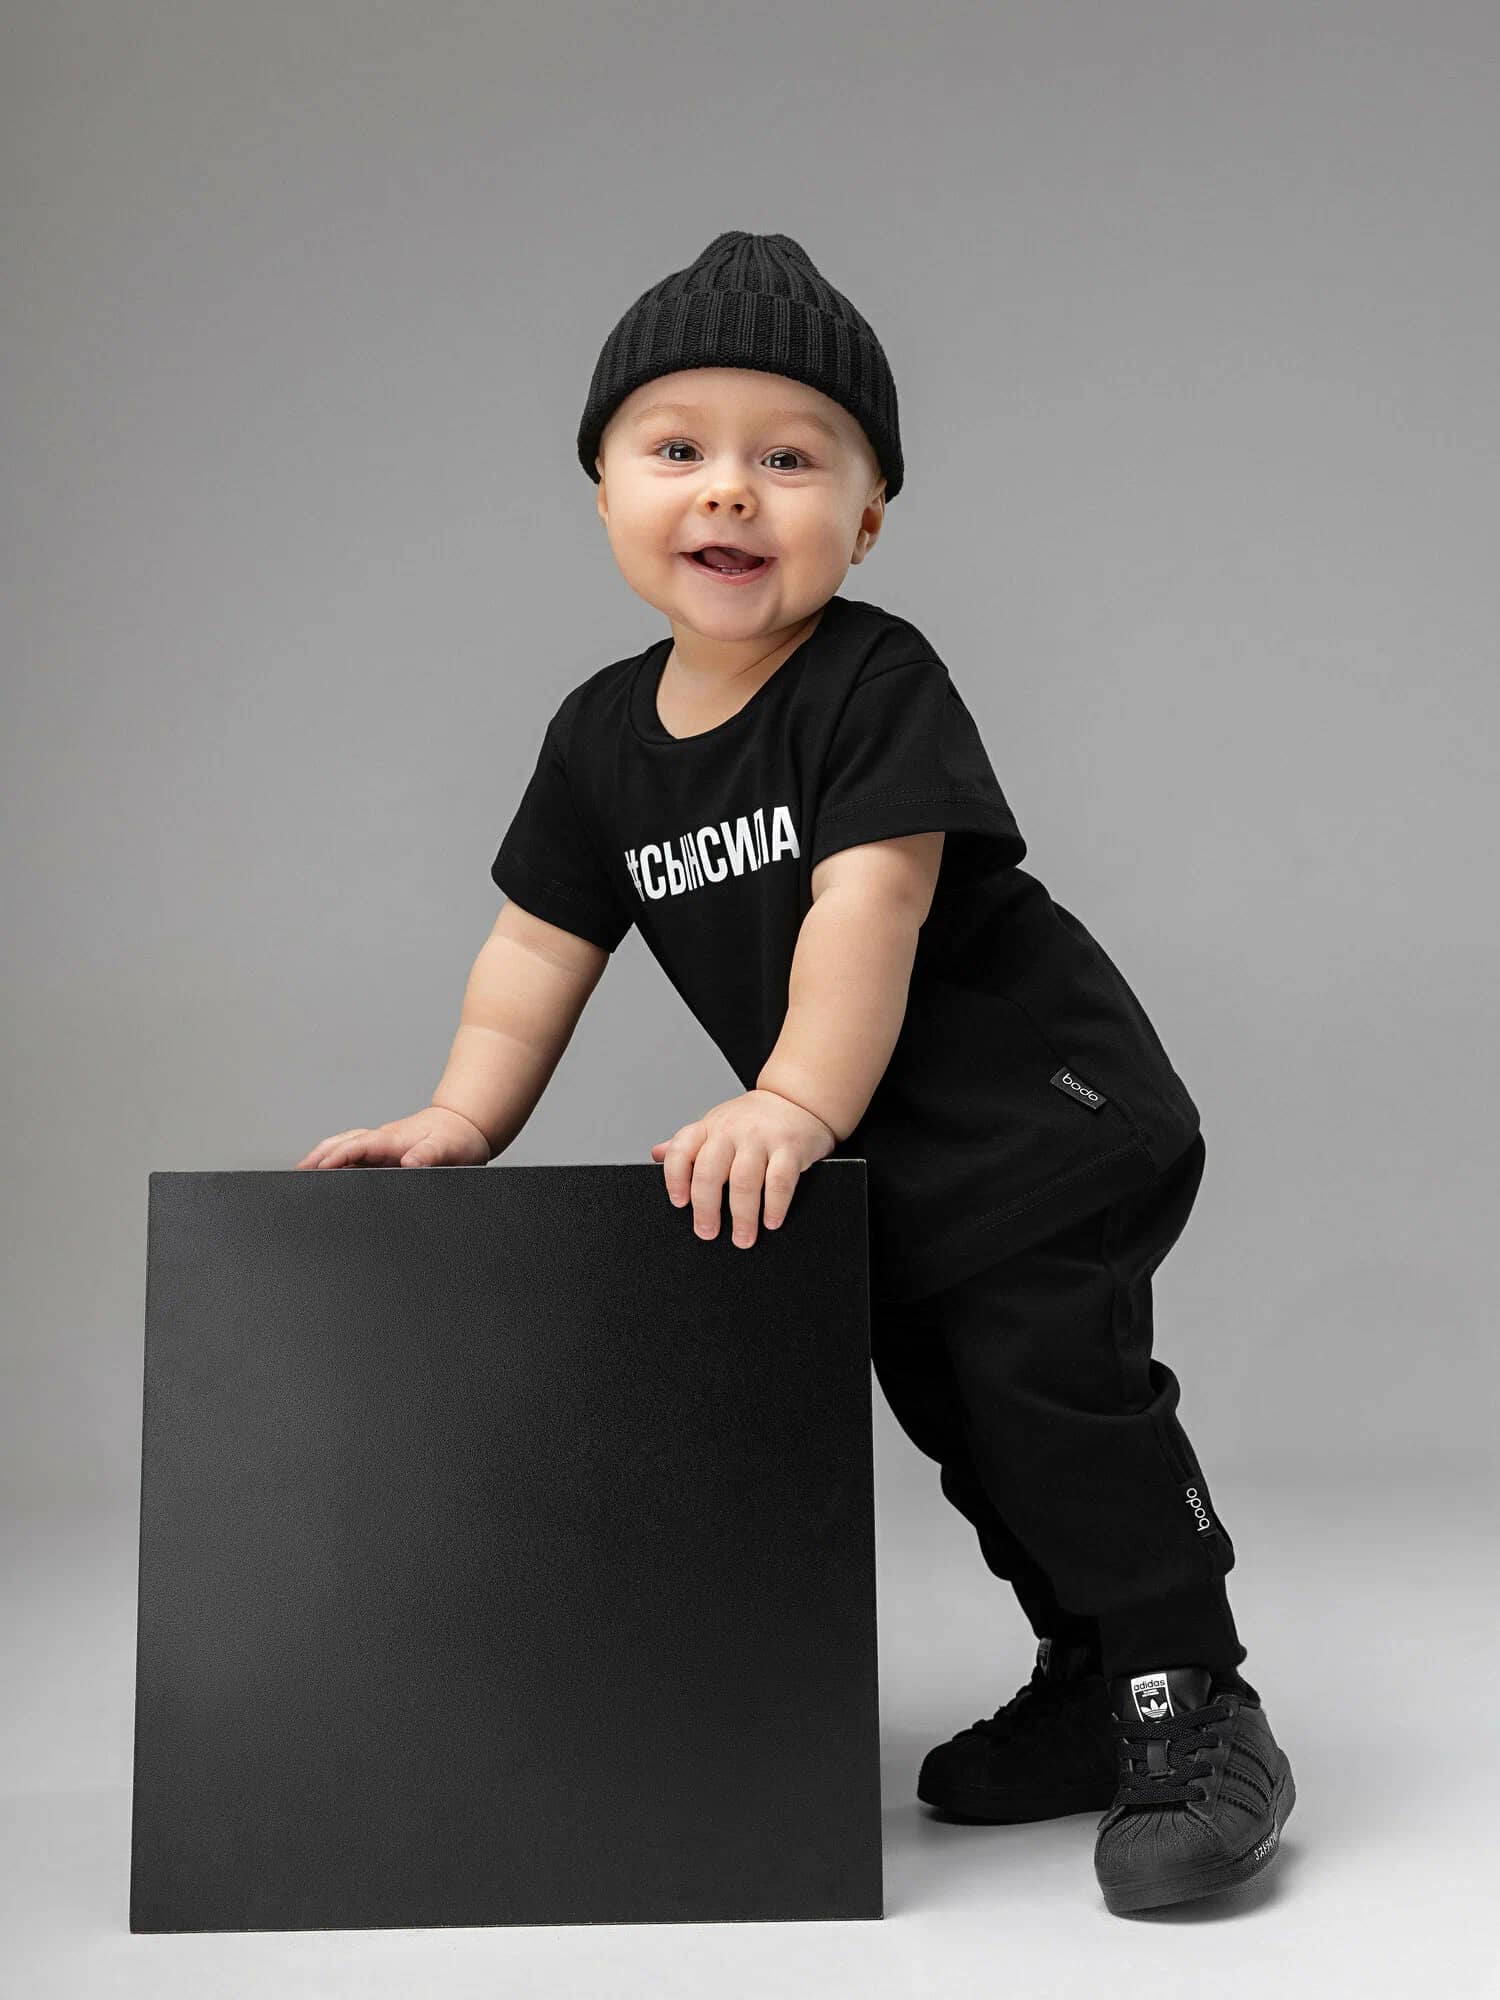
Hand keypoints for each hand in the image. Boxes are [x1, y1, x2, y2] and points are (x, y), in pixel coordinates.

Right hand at [294, 1105, 491, 1169]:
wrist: (467, 1126)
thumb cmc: (458, 1138)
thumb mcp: (448, 1150)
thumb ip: (428, 1156)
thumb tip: (408, 1163)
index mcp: (393, 1139)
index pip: (357, 1146)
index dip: (336, 1157)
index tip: (318, 1167)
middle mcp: (383, 1140)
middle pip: (343, 1144)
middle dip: (318, 1156)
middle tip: (297, 1173)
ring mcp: (383, 1145)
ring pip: (346, 1146)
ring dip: (324, 1156)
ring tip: (304, 1173)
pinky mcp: (387, 1151)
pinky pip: (357, 1154)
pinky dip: (339, 1160)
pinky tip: (332, 1173)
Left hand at [649, 1088, 837, 1250]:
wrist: (797, 1098)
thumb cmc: (754, 1119)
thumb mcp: (717, 1124)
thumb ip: (688, 1143)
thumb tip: (656, 1154)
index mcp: (710, 1127)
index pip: (682, 1149)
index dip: (675, 1177)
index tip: (678, 1203)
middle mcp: (732, 1130)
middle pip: (710, 1171)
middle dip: (706, 1207)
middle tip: (707, 1232)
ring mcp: (762, 1138)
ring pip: (744, 1180)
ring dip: (742, 1215)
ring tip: (743, 1238)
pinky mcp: (790, 1147)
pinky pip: (780, 1181)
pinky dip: (774, 1205)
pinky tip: (771, 1221)